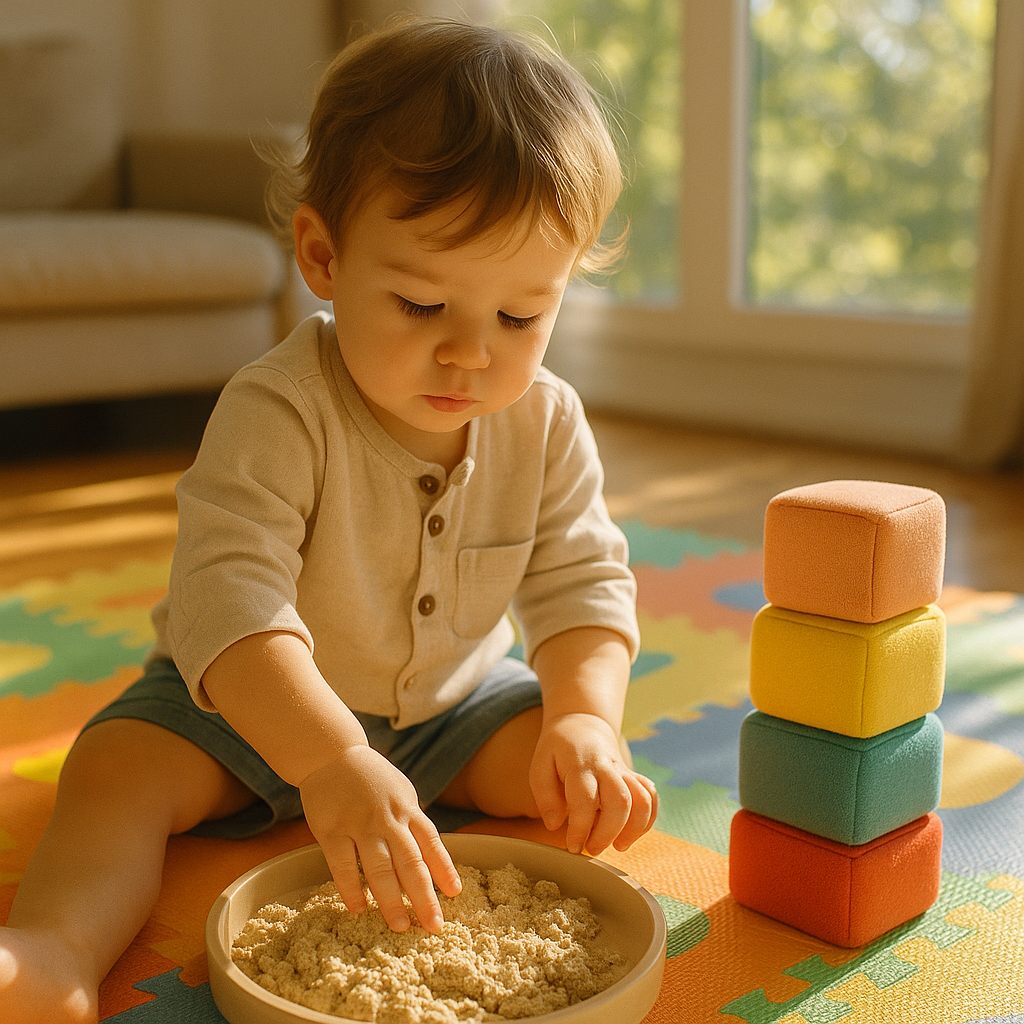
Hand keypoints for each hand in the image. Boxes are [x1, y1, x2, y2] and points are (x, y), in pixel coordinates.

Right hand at [298, 744, 461, 932]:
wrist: (332, 753)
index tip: (454, 893)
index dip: (444, 868)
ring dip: (391, 899)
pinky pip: (342, 864)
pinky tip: (359, 908)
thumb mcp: (401, 793)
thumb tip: (432, 859)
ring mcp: (359, 824)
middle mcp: (388, 818)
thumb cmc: (371, 779)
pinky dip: (351, 888)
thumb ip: (413, 823)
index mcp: (407, 808)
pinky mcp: (331, 829)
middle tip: (433, 924)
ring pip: (379, 867)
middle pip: (410, 862)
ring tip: (399, 926)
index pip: (431, 842)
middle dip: (424, 895)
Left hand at [528, 712, 657, 855]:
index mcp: (579, 764)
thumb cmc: (557, 750)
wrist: (582, 725)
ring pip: (642, 800)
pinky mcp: (634, 777)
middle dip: (608, 833)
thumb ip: (545, 796)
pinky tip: (631, 834)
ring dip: (634, 829)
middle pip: (620, 802)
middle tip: (592, 849)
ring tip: (617, 846)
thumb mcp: (540, 766)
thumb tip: (555, 826)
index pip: (585, 799)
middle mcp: (606, 766)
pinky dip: (648, 819)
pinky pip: (651, 796)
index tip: (573, 847)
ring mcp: (623, 771)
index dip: (580, 828)